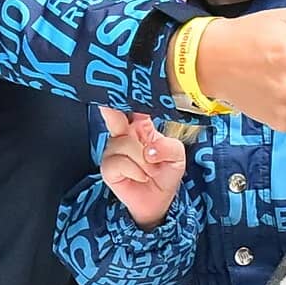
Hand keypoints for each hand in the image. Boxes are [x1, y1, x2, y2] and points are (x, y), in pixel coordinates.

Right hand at [98, 107, 187, 227]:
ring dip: (144, 162)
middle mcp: (123, 134)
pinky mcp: (108, 167)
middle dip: (111, 110)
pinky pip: (120, 162)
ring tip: (151, 171)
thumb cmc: (166, 172)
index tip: (122, 84)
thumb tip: (150, 149)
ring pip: (126, 145)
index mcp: (140, 125)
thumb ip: (168, 146)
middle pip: (113, 115)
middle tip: (110, 108)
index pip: (132, 106)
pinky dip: (136, 171)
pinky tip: (141, 177)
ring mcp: (113, 150)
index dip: (127, 95)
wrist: (158, 200)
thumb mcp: (177, 156)